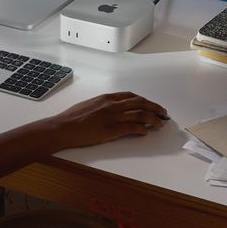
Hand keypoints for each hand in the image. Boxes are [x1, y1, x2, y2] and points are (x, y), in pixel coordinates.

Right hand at [48, 92, 167, 148]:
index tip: (150, 104)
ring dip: (153, 119)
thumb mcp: (89, 105)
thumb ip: (102, 106)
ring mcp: (113, 116)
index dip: (143, 100)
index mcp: (106, 98)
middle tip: (162, 112)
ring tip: (160, 123)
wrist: (63, 127)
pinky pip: (133, 127)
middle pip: (140, 103)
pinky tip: (146, 131)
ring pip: (140, 114)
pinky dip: (142, 129)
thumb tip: (111, 110)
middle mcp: (112, 105)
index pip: (130, 96)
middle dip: (154, 107)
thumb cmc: (72, 118)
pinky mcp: (113, 129)